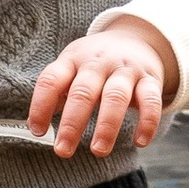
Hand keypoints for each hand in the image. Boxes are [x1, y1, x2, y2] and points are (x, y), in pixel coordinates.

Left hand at [25, 14, 174, 163]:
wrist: (136, 38)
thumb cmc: (96, 62)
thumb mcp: (72, 66)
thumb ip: (57, 92)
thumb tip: (38, 125)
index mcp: (73, 59)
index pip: (52, 80)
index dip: (41, 106)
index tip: (37, 131)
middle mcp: (98, 62)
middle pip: (83, 92)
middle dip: (72, 124)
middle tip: (63, 150)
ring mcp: (125, 70)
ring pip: (115, 97)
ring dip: (106, 126)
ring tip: (98, 150)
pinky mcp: (150, 79)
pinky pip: (151, 100)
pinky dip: (147, 122)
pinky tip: (139, 142)